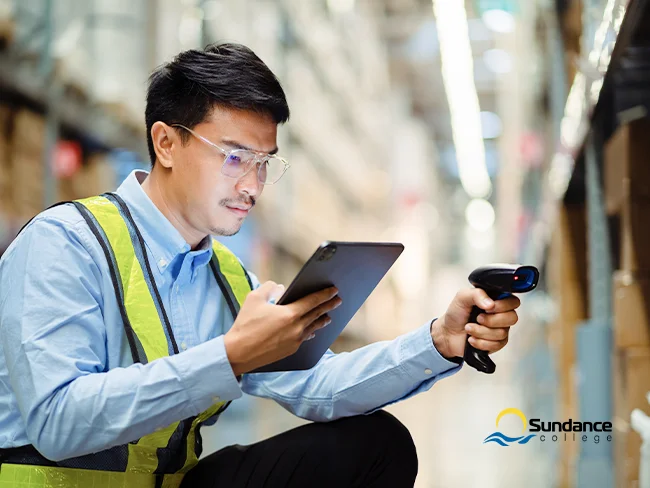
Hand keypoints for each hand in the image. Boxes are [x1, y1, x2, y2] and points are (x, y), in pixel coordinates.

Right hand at [224, 282, 341, 374]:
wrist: (239, 352)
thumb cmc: (245, 324)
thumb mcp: (254, 298)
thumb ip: (269, 288)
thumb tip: (280, 288)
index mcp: (290, 314)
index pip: (313, 301)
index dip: (324, 294)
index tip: (334, 290)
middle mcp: (297, 328)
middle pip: (317, 314)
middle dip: (328, 306)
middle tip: (337, 300)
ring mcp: (295, 341)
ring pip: (313, 328)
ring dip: (322, 320)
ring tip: (328, 316)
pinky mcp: (290, 350)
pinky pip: (305, 338)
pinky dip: (310, 331)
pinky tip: (312, 330)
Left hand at [431, 288, 519, 359]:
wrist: (448, 333)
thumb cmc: (456, 313)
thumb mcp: (462, 297)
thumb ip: (477, 294)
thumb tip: (491, 303)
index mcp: (495, 300)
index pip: (513, 301)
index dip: (503, 305)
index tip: (488, 308)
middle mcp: (500, 315)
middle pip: (512, 318)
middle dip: (491, 320)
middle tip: (477, 318)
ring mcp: (500, 330)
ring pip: (502, 333)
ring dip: (481, 331)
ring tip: (469, 328)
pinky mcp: (496, 344)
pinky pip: (496, 345)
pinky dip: (480, 342)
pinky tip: (472, 338)